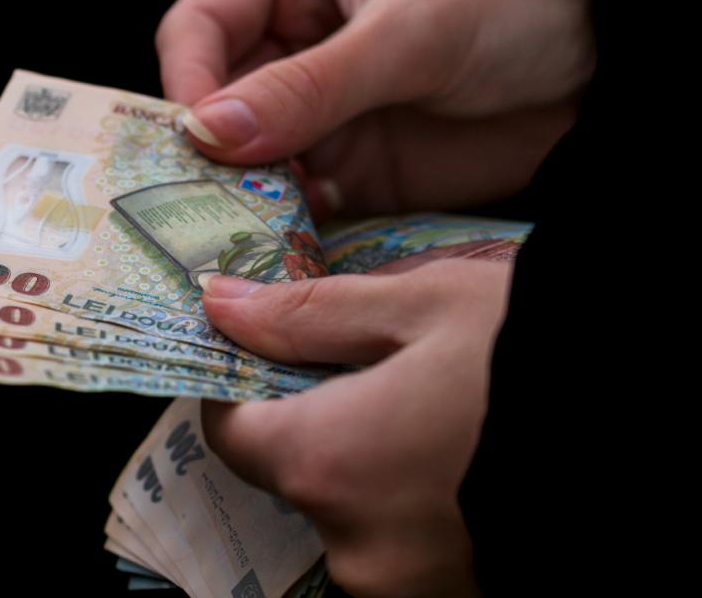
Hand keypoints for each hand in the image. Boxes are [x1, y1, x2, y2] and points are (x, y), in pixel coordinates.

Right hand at [158, 0, 593, 221]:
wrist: (611, 64)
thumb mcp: (409, 31)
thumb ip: (309, 85)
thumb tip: (208, 132)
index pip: (200, 25)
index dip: (190, 81)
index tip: (197, 139)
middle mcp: (290, 36)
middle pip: (214, 99)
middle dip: (211, 151)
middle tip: (206, 203)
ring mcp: (318, 105)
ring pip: (248, 156)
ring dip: (244, 194)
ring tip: (246, 229)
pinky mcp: (351, 160)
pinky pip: (296, 196)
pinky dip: (287, 220)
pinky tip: (289, 239)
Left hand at [199, 258, 512, 596]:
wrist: (663, 422)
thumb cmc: (544, 357)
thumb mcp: (422, 306)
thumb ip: (306, 315)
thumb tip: (218, 306)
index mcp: (326, 464)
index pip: (230, 433)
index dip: (245, 388)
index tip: (278, 357)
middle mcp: (354, 546)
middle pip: (295, 475)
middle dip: (322, 422)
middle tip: (385, 371)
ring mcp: (408, 586)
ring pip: (354, 512)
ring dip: (376, 465)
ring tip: (444, 414)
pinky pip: (405, 546)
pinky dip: (420, 504)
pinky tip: (468, 457)